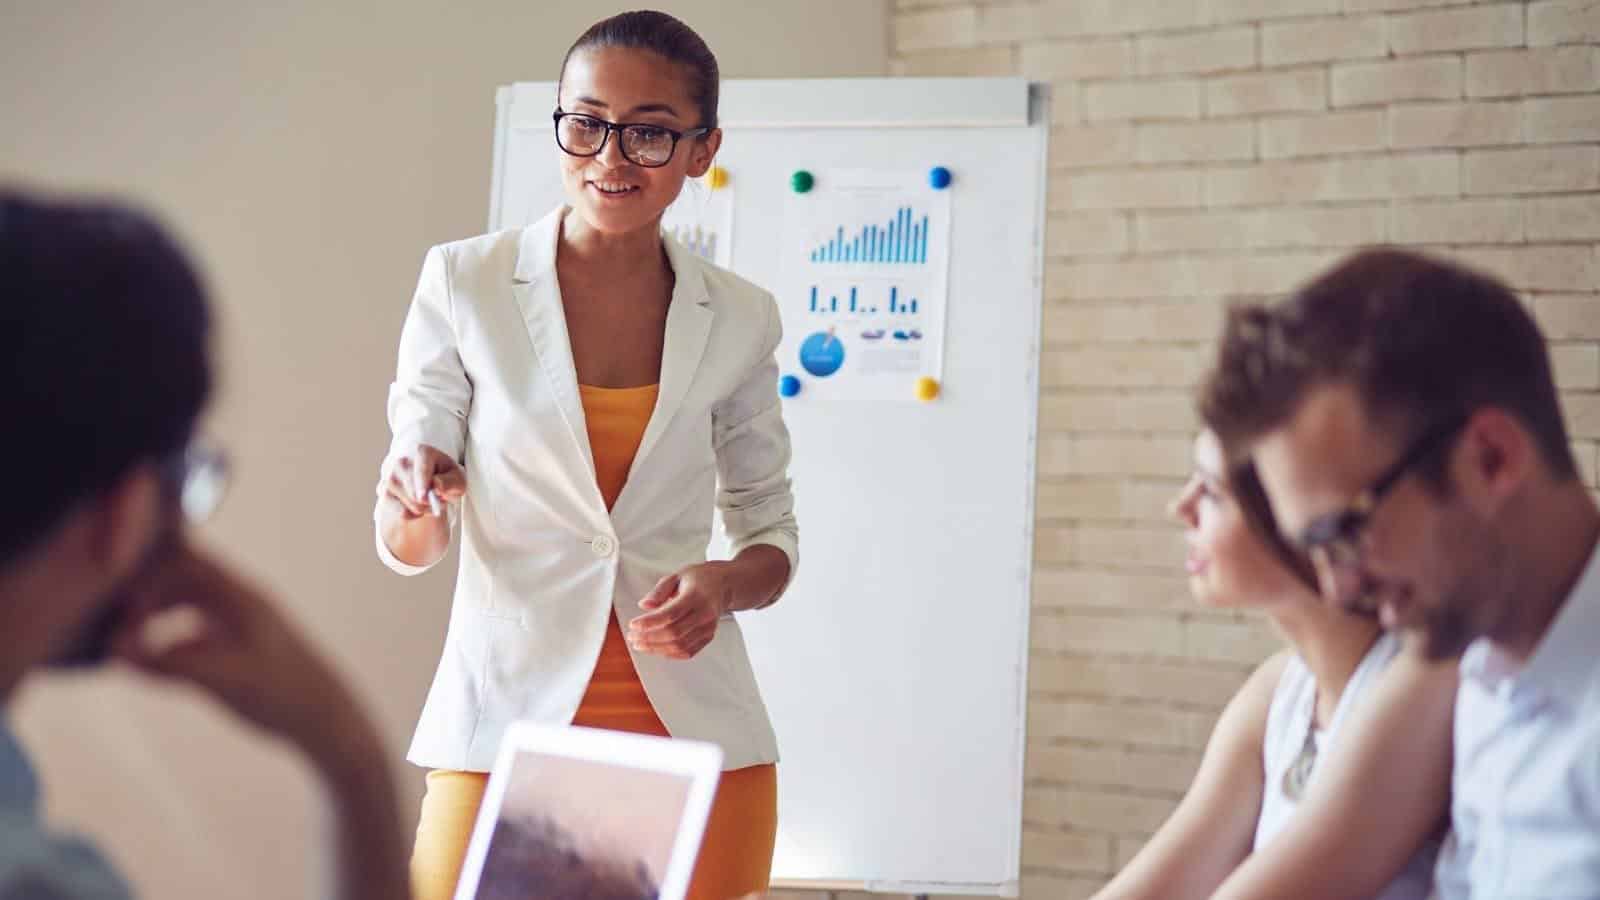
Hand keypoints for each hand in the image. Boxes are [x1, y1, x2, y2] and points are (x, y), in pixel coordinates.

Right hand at [113, 541, 379, 767]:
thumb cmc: (281, 695)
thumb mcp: (221, 680)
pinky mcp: (236, 647)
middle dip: (146, 593)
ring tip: (124, 643)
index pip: (189, 560)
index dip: (151, 574)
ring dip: (154, 614)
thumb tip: (115, 649)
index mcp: (241, 598)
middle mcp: (239, 604)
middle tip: (116, 626)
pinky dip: (166, 639)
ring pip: (186, 602)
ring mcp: (238, 624)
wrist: (326, 720)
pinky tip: (148, 663)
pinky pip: (192, 630)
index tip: (125, 610)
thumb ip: (168, 664)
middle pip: (183, 576)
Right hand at [376, 443, 464, 520]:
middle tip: (441, 502)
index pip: (421, 470)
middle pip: (413, 492)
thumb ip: (451, 482)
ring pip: (406, 504)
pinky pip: (400, 512)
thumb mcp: (458, 478)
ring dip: (423, 510)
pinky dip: (413, 514)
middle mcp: (401, 462)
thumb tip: (436, 487)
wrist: (429, 475)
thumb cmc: (446, 477)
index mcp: (422, 452)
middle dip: (429, 503)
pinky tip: (417, 505)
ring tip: (430, 501)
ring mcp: (389, 476)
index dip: (422, 484)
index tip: (424, 498)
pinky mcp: (382, 490)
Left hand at [626, 562, 736, 659]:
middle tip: (632, 636)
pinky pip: (687, 652)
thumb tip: (644, 605)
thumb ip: (659, 590)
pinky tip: (656, 648)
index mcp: (696, 596)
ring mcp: (708, 628)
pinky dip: (669, 653)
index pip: (671, 614)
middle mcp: (705, 614)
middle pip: (674, 633)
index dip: (650, 622)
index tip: (633, 625)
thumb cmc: (698, 579)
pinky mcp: (708, 637)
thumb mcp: (677, 576)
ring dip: (656, 648)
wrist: (722, 586)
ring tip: (639, 644)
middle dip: (649, 638)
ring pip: (679, 646)